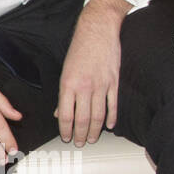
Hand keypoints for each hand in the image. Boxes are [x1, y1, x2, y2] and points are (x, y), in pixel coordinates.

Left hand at [55, 0, 126, 146]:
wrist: (97, 29)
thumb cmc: (79, 47)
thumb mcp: (65, 70)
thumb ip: (63, 93)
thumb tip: (59, 113)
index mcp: (68, 84)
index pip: (65, 115)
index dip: (65, 130)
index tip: (65, 138)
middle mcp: (84, 87)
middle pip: (82, 119)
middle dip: (79, 134)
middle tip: (78, 143)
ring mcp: (101, 86)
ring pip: (98, 116)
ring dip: (94, 130)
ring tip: (91, 139)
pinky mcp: (114, 82)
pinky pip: (113, 105)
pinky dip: (111, 118)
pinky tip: (109, 126)